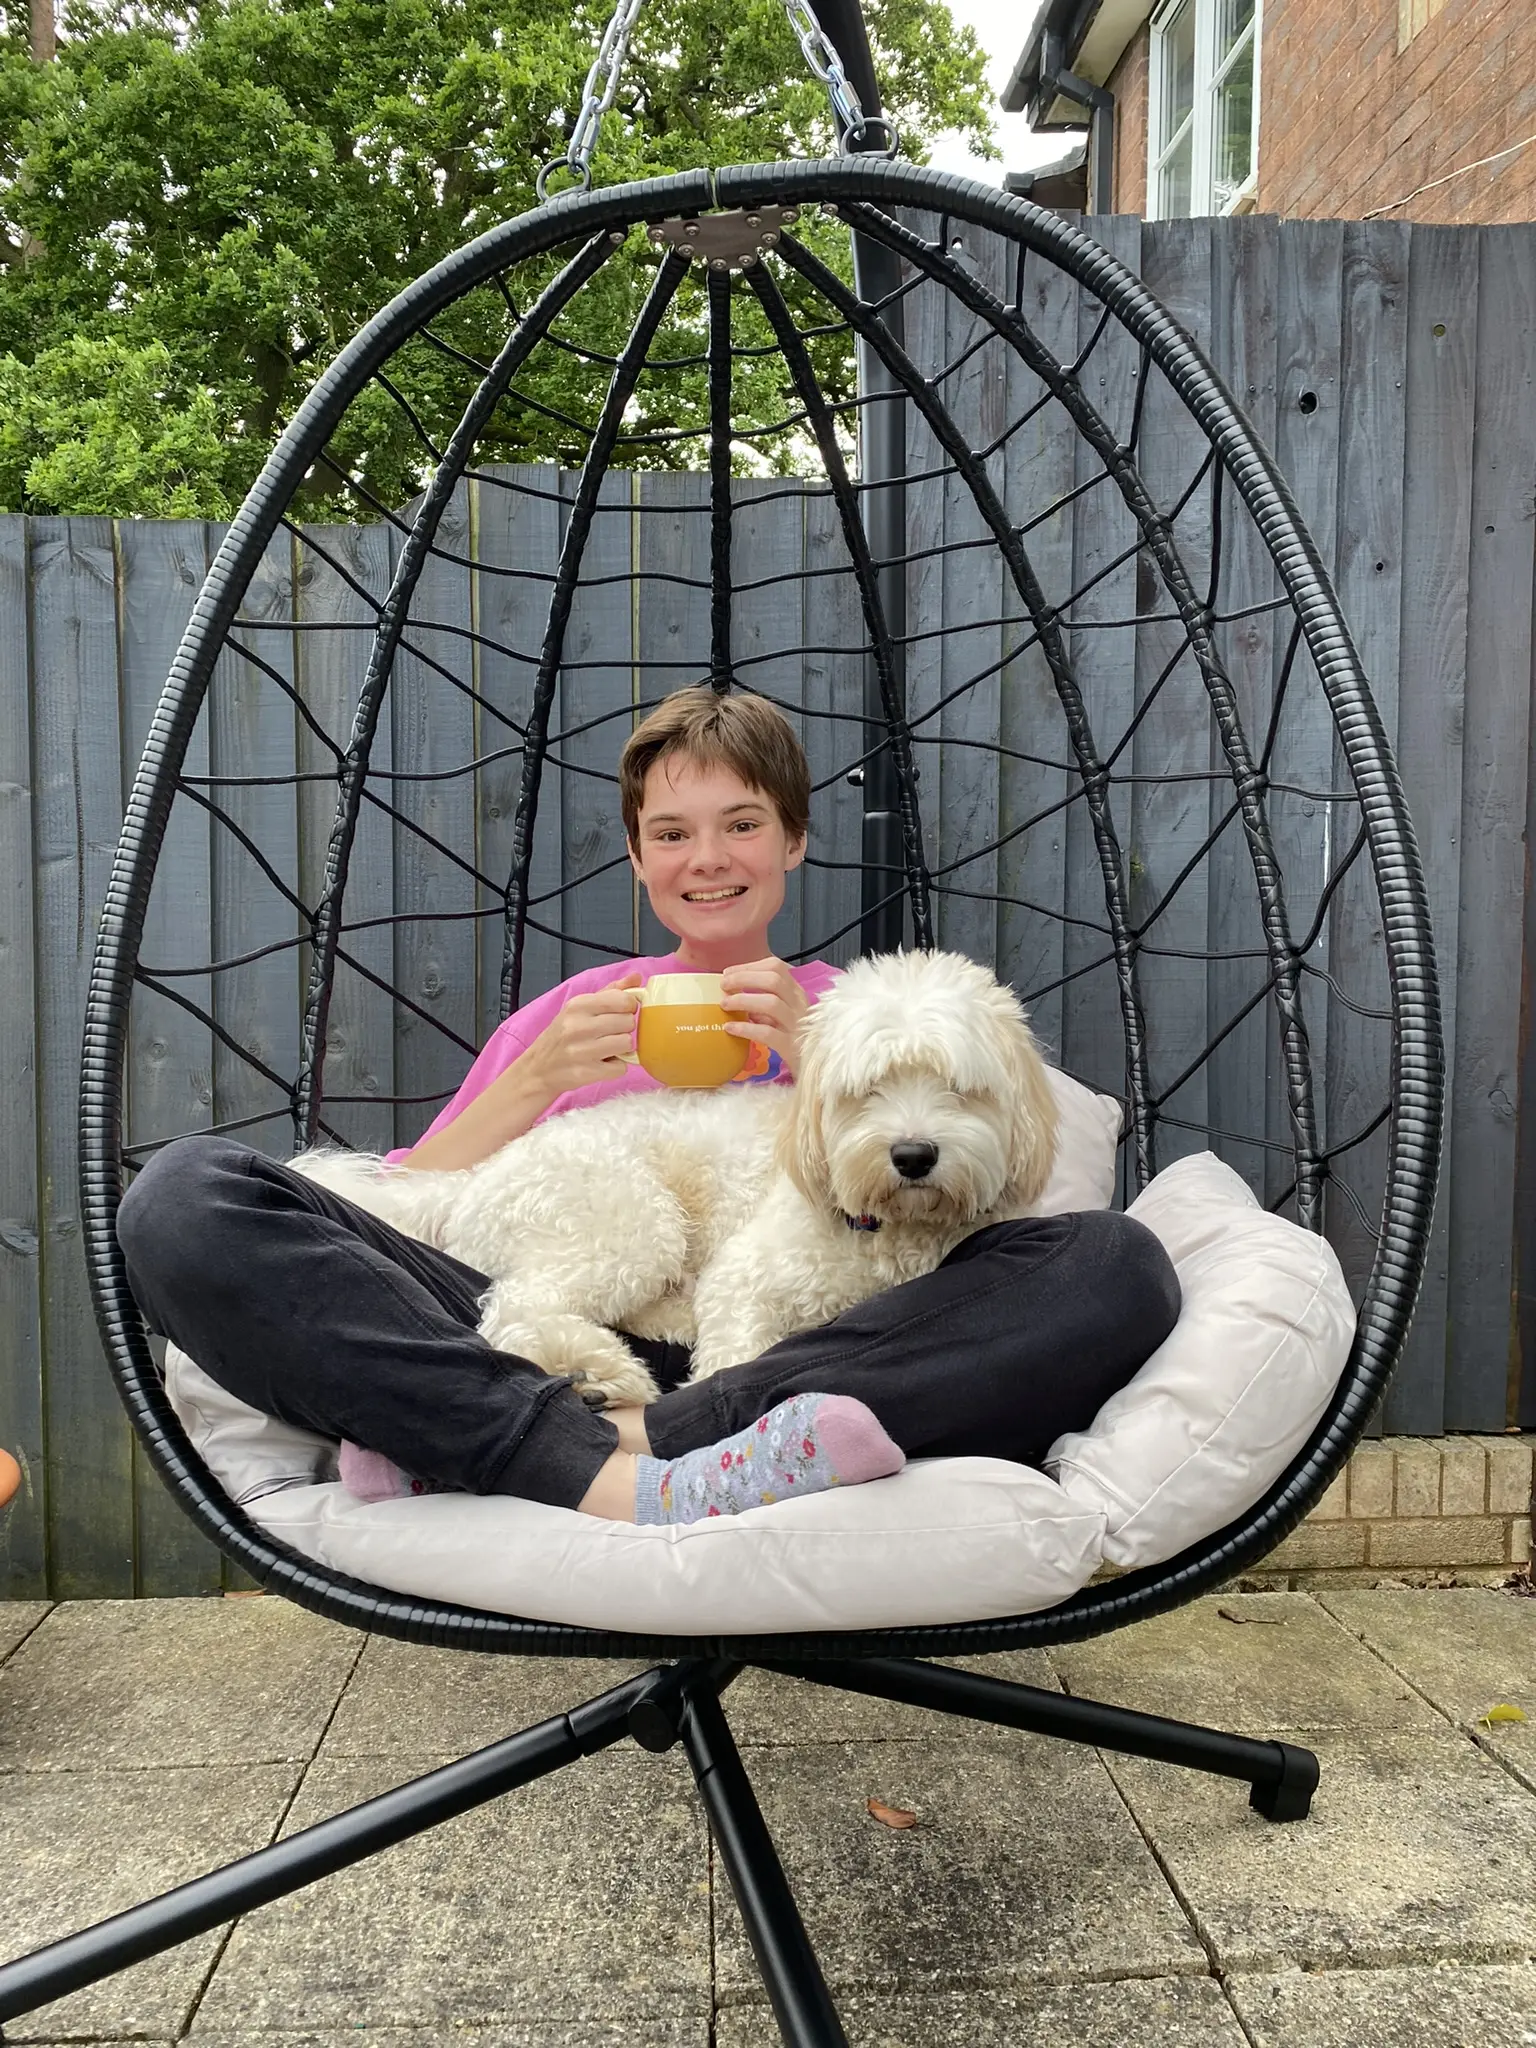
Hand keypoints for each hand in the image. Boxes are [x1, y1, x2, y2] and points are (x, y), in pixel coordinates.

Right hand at [522, 972, 642, 1095]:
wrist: (538, 1069)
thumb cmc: (562, 1036)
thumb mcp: (579, 1008)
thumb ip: (610, 992)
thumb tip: (637, 978)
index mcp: (578, 1005)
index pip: (623, 1000)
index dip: (628, 1008)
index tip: (621, 1013)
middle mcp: (577, 1026)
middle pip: (628, 1022)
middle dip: (624, 1029)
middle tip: (610, 1034)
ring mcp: (581, 1051)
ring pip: (627, 1044)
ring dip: (621, 1049)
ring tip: (606, 1048)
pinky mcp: (585, 1073)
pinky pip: (620, 1068)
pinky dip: (615, 1068)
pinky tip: (601, 1063)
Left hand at [718, 957, 809, 1077]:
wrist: (815, 1069)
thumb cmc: (794, 1039)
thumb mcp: (783, 1015)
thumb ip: (764, 1002)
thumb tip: (733, 992)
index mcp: (796, 993)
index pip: (776, 967)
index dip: (749, 967)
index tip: (728, 973)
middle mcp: (799, 1005)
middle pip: (773, 980)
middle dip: (744, 978)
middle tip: (724, 987)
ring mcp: (797, 1026)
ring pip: (771, 1003)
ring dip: (744, 1000)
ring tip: (725, 1005)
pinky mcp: (792, 1047)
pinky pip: (768, 1033)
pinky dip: (746, 1028)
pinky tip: (730, 1028)